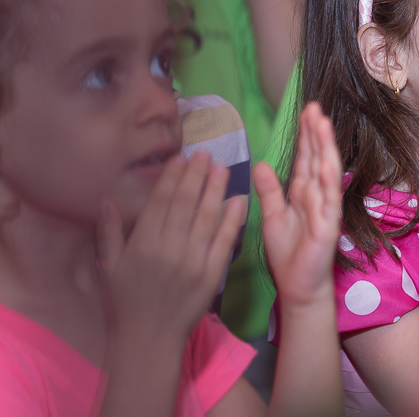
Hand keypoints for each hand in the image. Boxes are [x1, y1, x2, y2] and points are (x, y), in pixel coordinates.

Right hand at [97, 154, 245, 341]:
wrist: (149, 338)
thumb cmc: (126, 301)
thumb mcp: (110, 266)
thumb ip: (108, 231)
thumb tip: (106, 198)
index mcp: (142, 244)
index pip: (160, 202)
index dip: (171, 178)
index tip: (179, 158)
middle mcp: (168, 248)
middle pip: (185, 203)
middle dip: (195, 175)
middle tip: (204, 153)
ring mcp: (192, 261)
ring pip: (206, 216)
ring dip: (215, 189)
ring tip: (221, 167)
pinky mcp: (212, 274)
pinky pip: (224, 240)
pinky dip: (232, 219)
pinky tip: (239, 199)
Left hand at [255, 102, 342, 307]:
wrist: (298, 287)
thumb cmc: (288, 254)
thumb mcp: (272, 216)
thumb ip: (269, 190)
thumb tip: (261, 163)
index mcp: (302, 192)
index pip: (305, 157)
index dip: (306, 134)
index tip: (306, 110)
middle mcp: (316, 195)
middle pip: (317, 157)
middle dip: (316, 132)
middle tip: (315, 106)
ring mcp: (325, 208)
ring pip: (326, 172)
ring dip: (326, 148)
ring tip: (323, 124)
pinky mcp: (328, 225)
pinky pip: (329, 200)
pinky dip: (328, 181)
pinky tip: (326, 163)